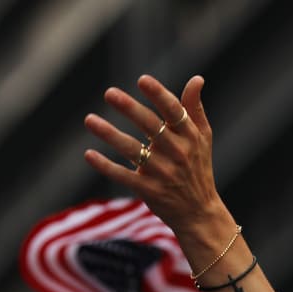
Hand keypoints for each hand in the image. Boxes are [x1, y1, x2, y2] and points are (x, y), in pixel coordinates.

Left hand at [84, 75, 225, 240]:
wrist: (198, 212)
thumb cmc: (198, 168)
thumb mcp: (202, 138)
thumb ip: (194, 109)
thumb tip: (197, 78)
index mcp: (190, 136)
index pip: (174, 111)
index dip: (159, 95)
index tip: (142, 80)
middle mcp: (177, 153)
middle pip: (151, 126)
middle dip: (130, 108)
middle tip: (109, 93)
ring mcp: (163, 173)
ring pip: (133, 150)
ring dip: (109, 134)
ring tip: (89, 120)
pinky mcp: (149, 190)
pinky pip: (124, 176)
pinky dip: (106, 166)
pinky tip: (89, 154)